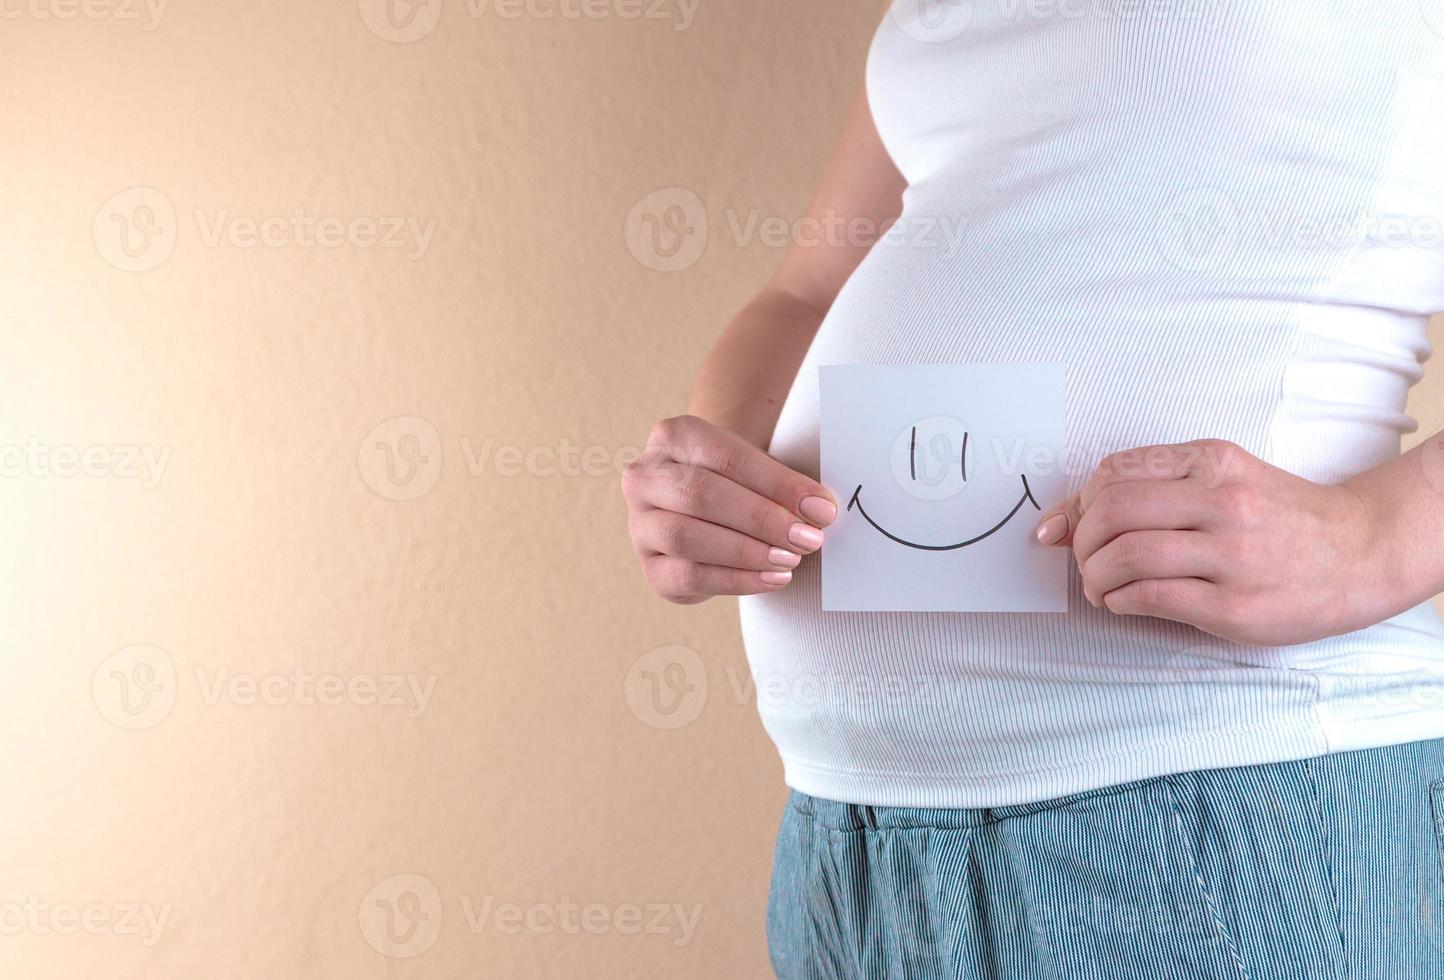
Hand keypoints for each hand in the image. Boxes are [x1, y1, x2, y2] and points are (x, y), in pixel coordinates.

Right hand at [622, 415, 837, 603]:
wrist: (706, 503)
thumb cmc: (738, 481)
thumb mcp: (758, 468)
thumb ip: (784, 485)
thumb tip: (821, 511)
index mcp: (673, 437)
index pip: (726, 457)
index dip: (776, 484)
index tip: (821, 509)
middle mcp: (644, 477)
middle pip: (699, 495)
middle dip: (761, 519)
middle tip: (808, 538)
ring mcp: (640, 524)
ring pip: (685, 537)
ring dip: (746, 551)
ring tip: (790, 560)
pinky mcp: (651, 567)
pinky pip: (688, 576)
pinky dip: (736, 580)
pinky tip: (772, 579)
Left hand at [1033, 439, 1383, 644]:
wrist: (1362, 553)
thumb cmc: (1280, 518)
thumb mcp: (1221, 481)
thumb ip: (1148, 491)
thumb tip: (1057, 522)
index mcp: (1213, 462)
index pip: (1114, 472)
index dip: (1081, 503)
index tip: (1075, 526)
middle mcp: (1223, 500)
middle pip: (1113, 512)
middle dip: (1082, 542)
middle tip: (1085, 561)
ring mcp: (1231, 553)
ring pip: (1127, 555)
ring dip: (1095, 576)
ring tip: (1101, 586)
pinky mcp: (1234, 604)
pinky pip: (1151, 597)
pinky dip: (1119, 601)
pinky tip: (1123, 602)